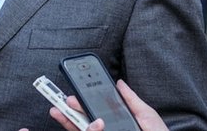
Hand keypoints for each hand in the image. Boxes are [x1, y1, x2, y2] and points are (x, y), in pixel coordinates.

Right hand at [47, 80, 168, 130]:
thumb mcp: (146, 114)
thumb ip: (130, 99)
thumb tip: (118, 82)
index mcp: (114, 124)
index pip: (91, 115)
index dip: (78, 106)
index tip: (69, 96)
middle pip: (82, 124)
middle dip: (69, 112)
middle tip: (60, 103)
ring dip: (75, 123)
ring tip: (79, 116)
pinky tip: (94, 125)